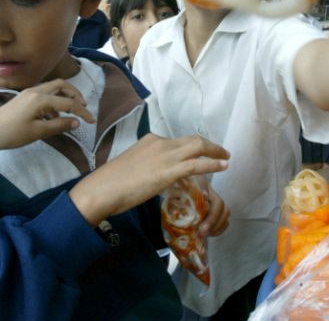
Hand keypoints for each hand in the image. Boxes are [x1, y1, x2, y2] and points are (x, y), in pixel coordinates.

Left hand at [0, 78, 94, 155]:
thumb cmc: (11, 133)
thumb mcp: (38, 132)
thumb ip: (59, 125)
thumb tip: (77, 122)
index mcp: (40, 99)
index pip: (68, 102)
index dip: (82, 112)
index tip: (92, 122)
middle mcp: (35, 91)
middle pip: (61, 85)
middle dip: (75, 94)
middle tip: (83, 107)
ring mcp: (28, 93)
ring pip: (53, 88)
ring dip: (64, 97)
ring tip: (70, 113)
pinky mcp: (24, 98)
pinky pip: (44, 95)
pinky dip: (54, 102)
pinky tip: (54, 116)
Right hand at [70, 134, 229, 226]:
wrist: (102, 189)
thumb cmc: (111, 184)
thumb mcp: (132, 168)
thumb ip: (146, 168)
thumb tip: (154, 176)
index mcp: (150, 140)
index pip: (176, 142)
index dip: (190, 149)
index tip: (198, 156)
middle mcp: (159, 142)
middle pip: (191, 139)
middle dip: (209, 144)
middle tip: (220, 151)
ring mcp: (165, 155)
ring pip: (198, 147)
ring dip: (215, 151)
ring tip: (226, 157)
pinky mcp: (168, 170)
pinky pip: (197, 164)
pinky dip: (212, 163)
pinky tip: (223, 165)